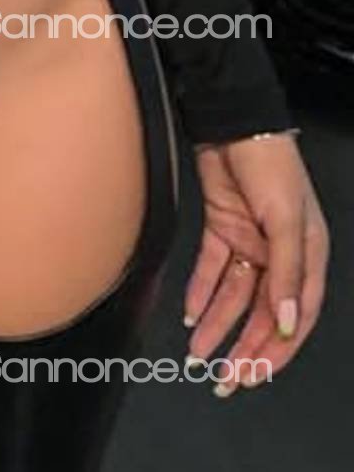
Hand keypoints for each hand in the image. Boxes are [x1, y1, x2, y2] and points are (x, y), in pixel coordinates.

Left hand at [184, 133, 328, 394]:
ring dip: (218, 325)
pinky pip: (212, 269)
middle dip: (245, 347)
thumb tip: (288, 324)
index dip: (278, 350)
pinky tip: (191, 314)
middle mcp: (279, 253)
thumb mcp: (286, 219)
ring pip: (234, 296)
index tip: (256, 376)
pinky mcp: (223, 226)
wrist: (233, 119)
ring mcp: (250, 241)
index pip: (296, 317)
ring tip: (200, 355)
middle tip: (225, 379)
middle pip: (264, 312)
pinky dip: (201, 291)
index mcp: (307, 255)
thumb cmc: (272, 163)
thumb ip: (286, 273)